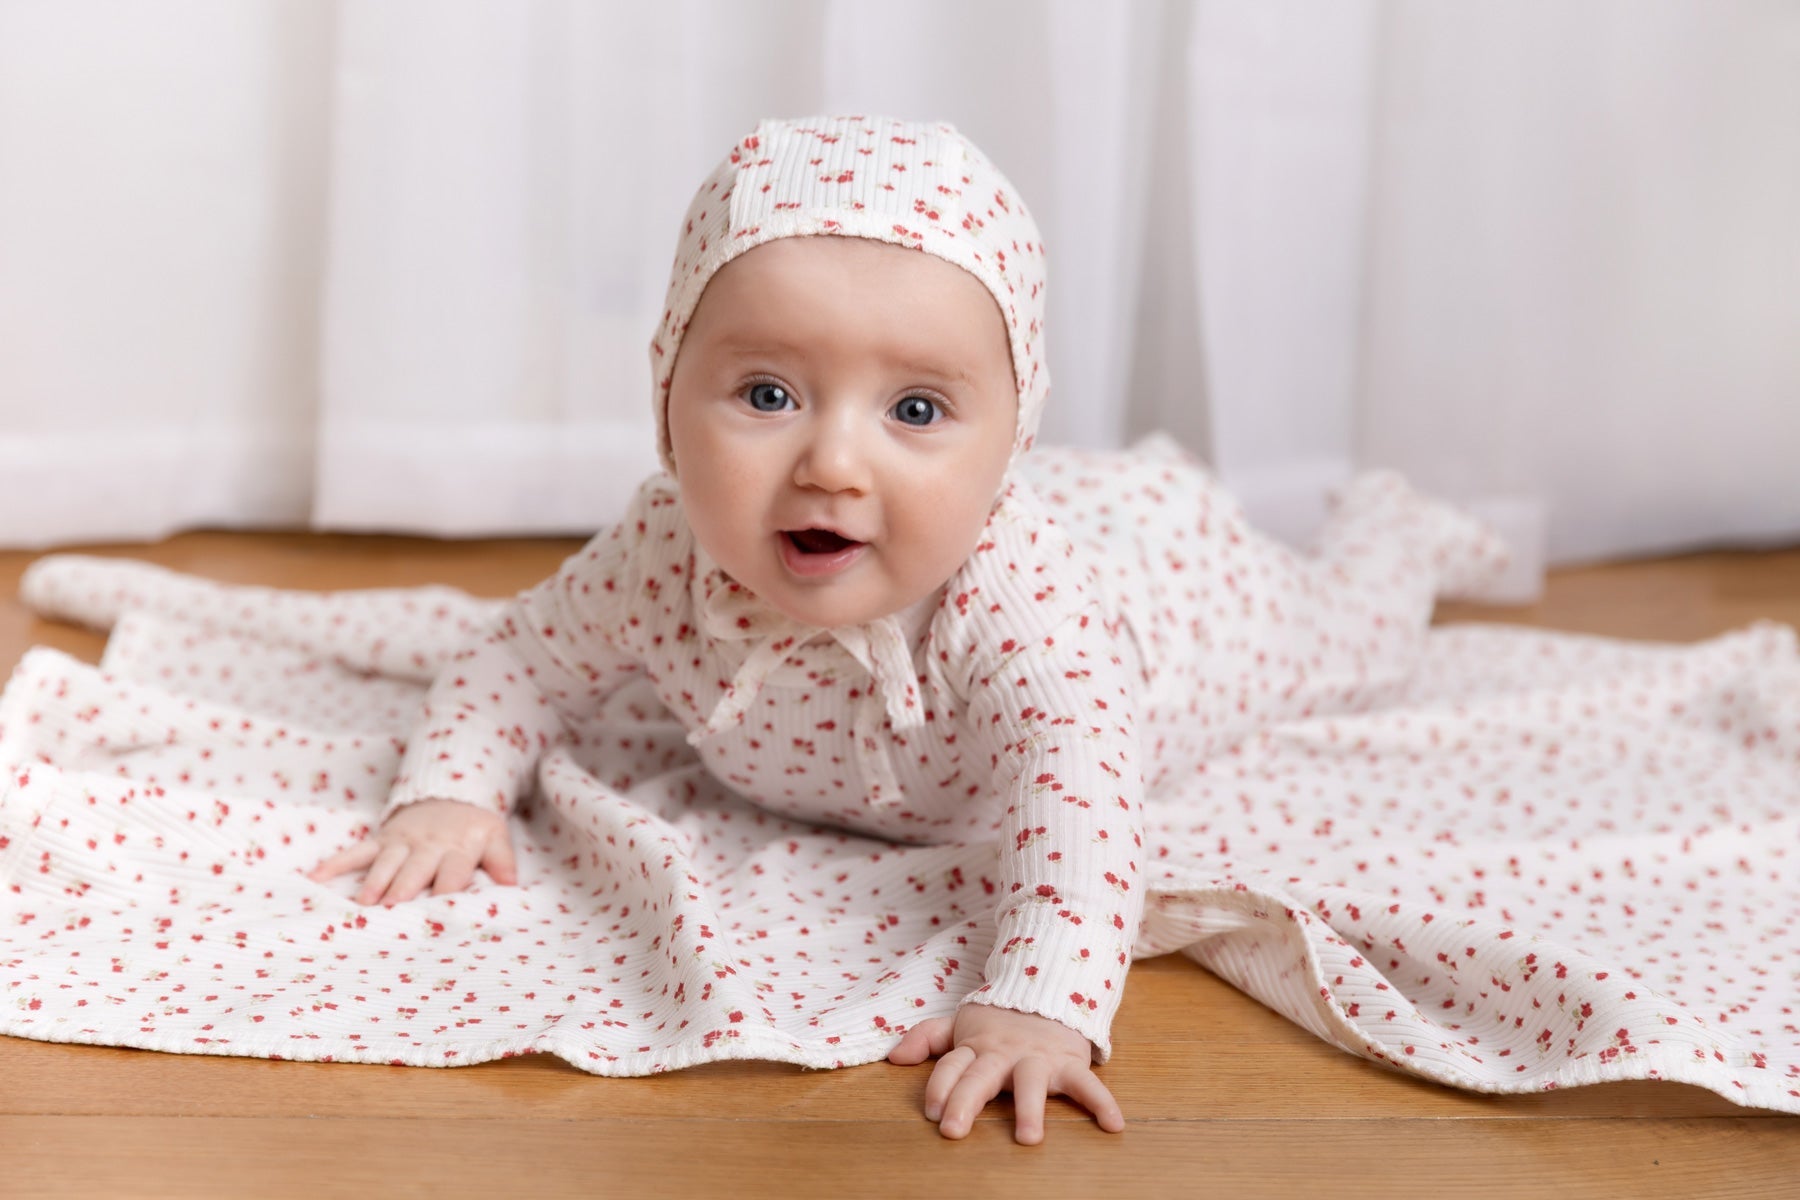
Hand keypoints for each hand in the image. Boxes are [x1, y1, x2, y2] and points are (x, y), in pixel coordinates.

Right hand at [308, 797, 517, 905]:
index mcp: (459, 848)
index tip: (440, 916)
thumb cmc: (473, 826)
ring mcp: (401, 841)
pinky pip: (356, 851)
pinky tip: (316, 879)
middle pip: (415, 870)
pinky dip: (335, 864)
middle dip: (404, 890)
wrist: (451, 790)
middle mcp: (428, 845)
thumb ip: (503, 861)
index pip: (454, 873)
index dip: (447, 892)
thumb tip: (511, 886)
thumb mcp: (496, 836)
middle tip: (392, 912)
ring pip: (385, 862)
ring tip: (362, 903)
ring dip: (374, 882)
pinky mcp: (381, 838)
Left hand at [887, 1002, 1123, 1143]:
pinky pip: (1087, 1083)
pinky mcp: (1070, 1063)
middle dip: (965, 1101)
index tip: (931, 1111)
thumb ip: (928, 1038)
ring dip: (1029, 1108)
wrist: (1049, 989)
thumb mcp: (961, 1024)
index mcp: (976, 1047)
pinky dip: (1102, 1102)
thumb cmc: (999, 1020)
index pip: (952, 1066)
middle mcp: (1004, 1054)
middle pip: (980, 1076)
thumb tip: (894, 1058)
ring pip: (1031, 1082)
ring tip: (1028, 1138)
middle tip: (952, 1130)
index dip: (939, 1086)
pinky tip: (1113, 1125)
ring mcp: (1038, 1059)